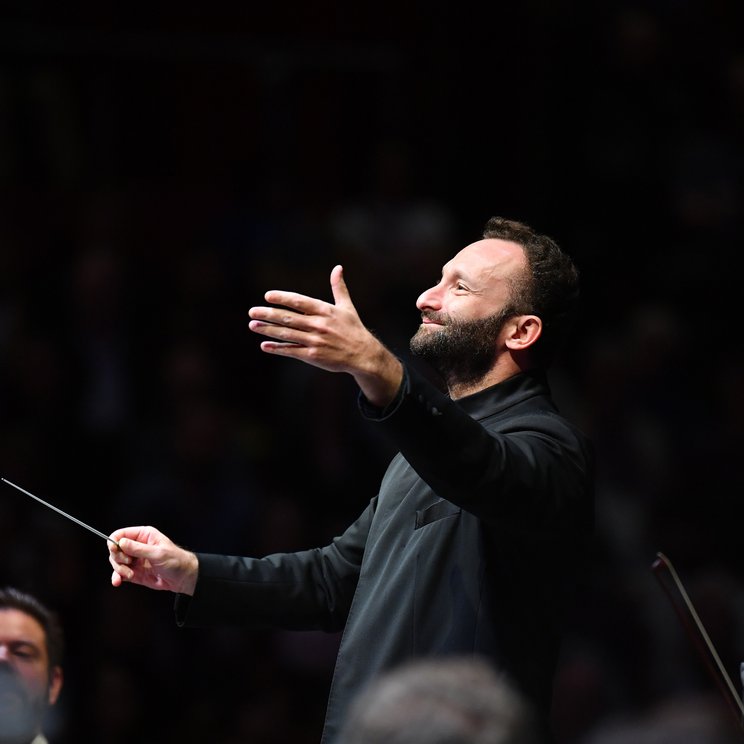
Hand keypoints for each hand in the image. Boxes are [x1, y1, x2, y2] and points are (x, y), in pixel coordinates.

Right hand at [108, 525, 198, 595]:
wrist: (182, 577)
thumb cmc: (175, 560)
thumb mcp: (157, 553)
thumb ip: (138, 549)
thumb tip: (120, 542)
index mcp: (143, 535)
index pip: (121, 534)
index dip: (114, 541)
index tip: (114, 550)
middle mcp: (137, 546)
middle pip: (115, 549)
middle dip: (118, 557)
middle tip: (128, 563)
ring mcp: (134, 560)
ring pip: (116, 562)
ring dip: (119, 569)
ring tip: (130, 574)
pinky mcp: (134, 572)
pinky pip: (119, 573)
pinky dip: (117, 577)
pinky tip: (118, 581)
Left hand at [248, 265, 402, 406]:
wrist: (364, 355)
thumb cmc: (354, 329)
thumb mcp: (347, 307)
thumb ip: (338, 287)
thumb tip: (338, 267)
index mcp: (325, 311)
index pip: (299, 302)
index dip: (283, 298)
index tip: (268, 296)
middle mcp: (318, 325)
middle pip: (288, 317)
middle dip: (268, 314)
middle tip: (252, 312)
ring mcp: (315, 341)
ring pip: (287, 334)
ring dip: (268, 330)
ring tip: (253, 325)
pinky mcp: (313, 355)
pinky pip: (292, 351)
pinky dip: (278, 348)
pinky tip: (265, 345)